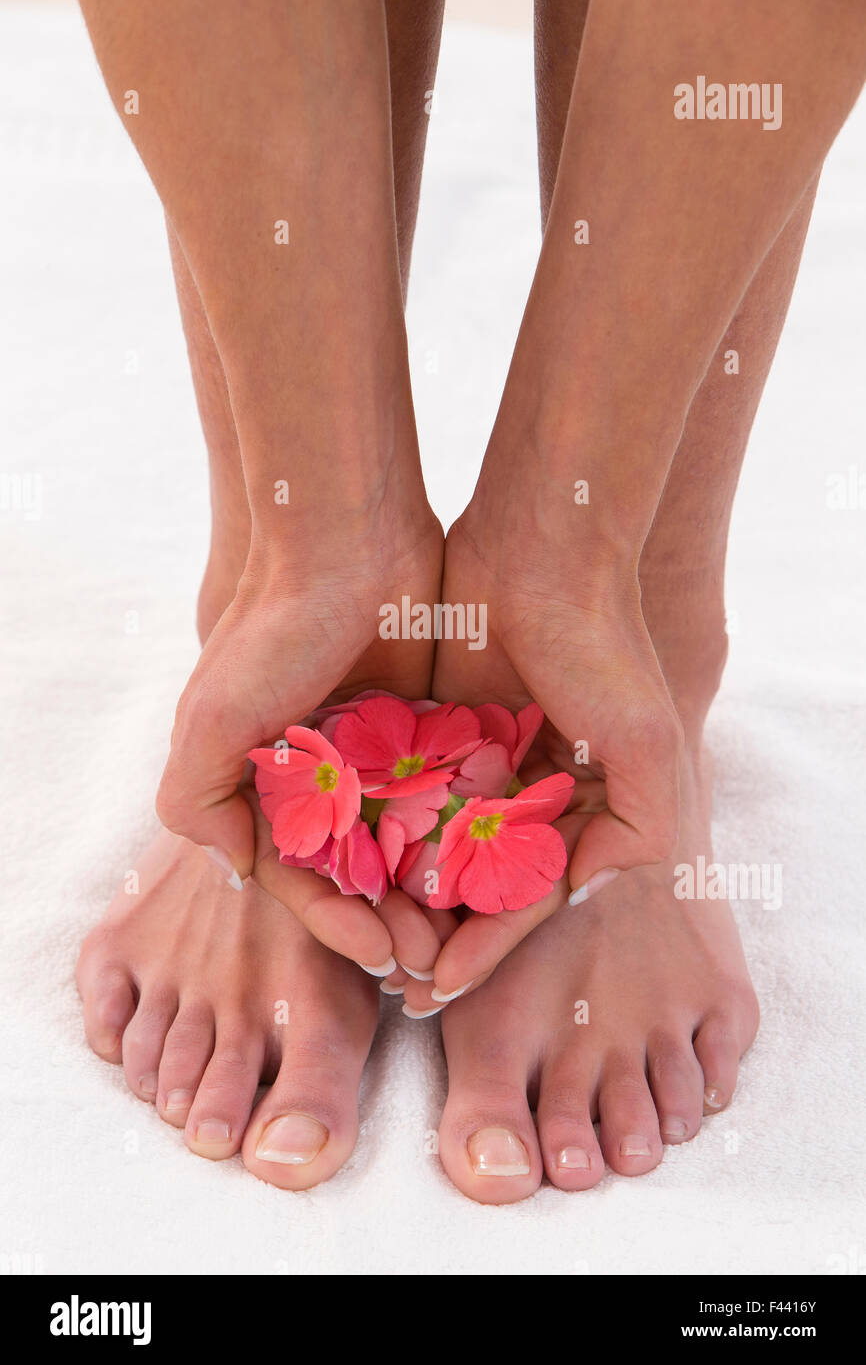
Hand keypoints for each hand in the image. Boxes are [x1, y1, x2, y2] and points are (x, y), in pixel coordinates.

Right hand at [155, 511, 451, 972]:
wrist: (346, 545)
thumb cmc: (268, 634)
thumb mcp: (208, 723)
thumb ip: (197, 804)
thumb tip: (236, 873)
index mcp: (267, 787)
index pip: (303, 879)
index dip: (337, 925)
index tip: (380, 957)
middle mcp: (322, 781)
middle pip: (362, 874)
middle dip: (390, 921)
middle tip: (431, 959)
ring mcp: (378, 758)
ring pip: (410, 847)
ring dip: (431, 894)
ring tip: (465, 930)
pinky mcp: (430, 731)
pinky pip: (449, 800)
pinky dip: (464, 840)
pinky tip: (494, 876)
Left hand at [408, 512, 683, 1008]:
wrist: (540, 552)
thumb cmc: (603, 648)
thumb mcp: (647, 744)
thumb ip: (638, 831)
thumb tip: (579, 893)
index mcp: (573, 810)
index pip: (524, 900)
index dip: (486, 948)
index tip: (442, 988)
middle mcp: (519, 796)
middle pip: (468, 887)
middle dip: (434, 936)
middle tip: (393, 980)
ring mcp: (469, 766)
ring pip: (423, 850)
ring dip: (396, 898)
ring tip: (360, 941)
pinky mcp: (423, 731)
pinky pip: (392, 796)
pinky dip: (369, 835)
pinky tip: (337, 873)